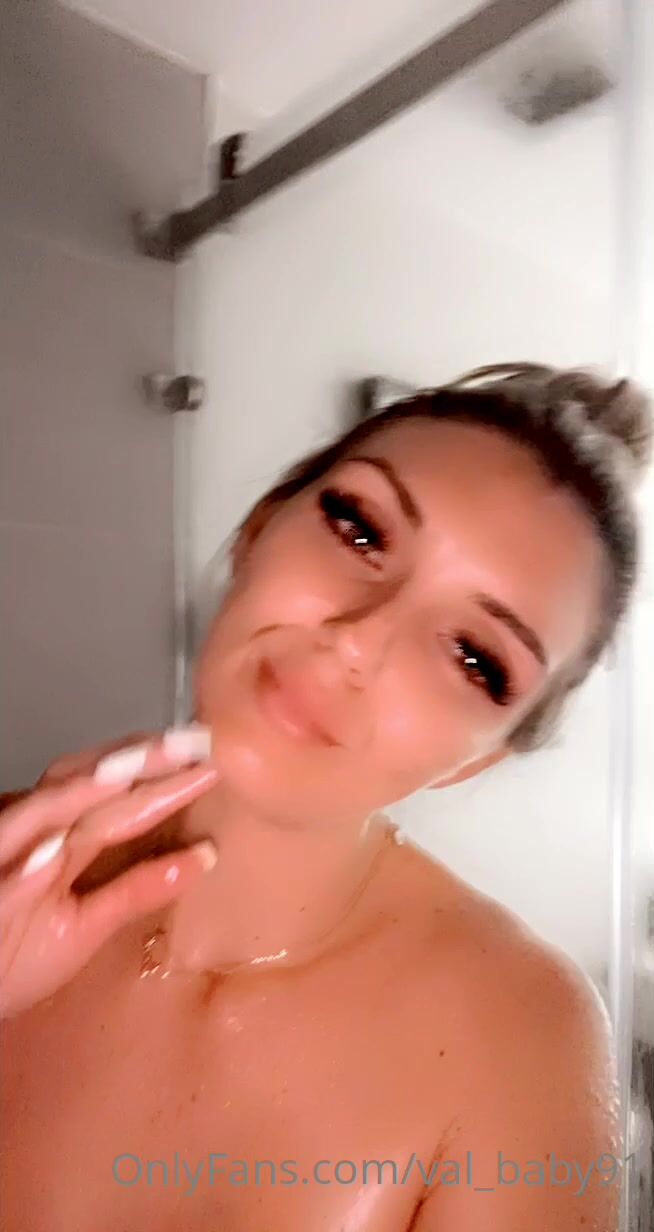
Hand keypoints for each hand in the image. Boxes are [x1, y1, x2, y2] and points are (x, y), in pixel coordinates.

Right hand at [0, 730, 219, 1017]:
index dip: (161, 773)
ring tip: (143, 762)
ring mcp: (9, 851)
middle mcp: (38, 835)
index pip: (119, 795)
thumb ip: (137, 889)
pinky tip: (67, 832)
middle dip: (138, 761)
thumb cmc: (12, 959)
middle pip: (90, 782)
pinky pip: (9, 854)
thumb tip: (205, 855)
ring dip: (96, 782)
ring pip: (51, 803)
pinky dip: (38, 841)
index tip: (208, 754)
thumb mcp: (86, 926)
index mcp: (65, 841)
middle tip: (189, 743)